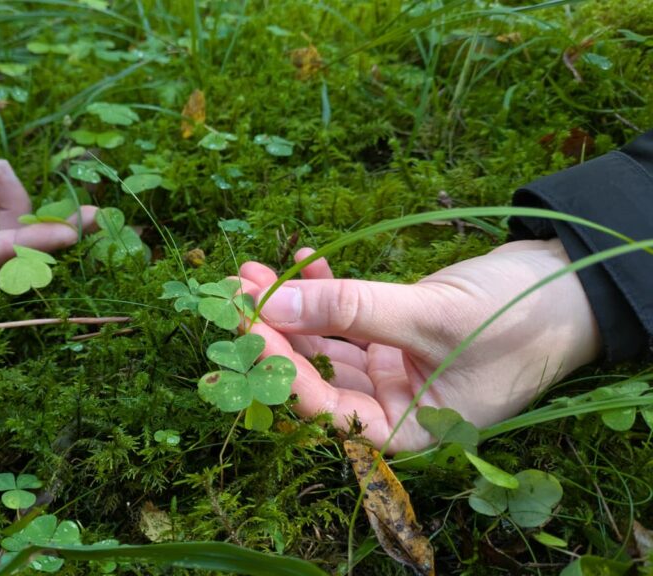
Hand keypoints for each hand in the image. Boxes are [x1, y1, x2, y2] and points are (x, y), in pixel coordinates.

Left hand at [239, 240, 599, 451]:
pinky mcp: (392, 335)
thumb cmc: (520, 319)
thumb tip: (274, 303)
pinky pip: (346, 317)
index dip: (279, 371)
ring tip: (250, 272)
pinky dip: (324, 290)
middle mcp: (393, 406)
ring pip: (323, 342)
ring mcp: (391, 369)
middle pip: (314, 374)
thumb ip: (353, 309)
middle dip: (273, 332)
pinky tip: (302, 261)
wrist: (573, 289)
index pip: (326, 410)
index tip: (245, 329)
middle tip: (234, 292)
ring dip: (288, 307)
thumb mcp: (432, 315)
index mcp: (407, 430)